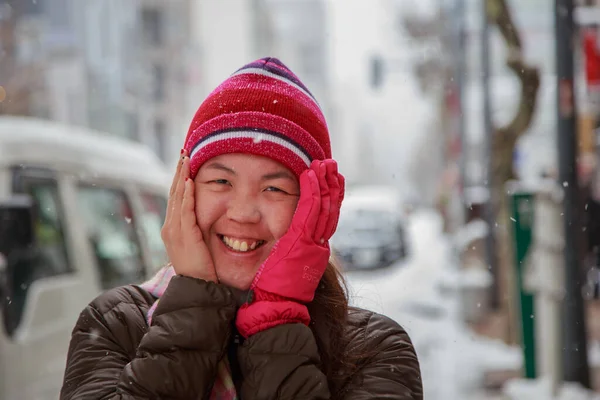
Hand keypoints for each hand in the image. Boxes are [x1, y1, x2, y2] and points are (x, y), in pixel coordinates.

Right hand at [161, 150, 216, 281]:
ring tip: (185, 159)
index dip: (178, 177)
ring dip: (181, 176)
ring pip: (176, 198)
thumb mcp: (196, 243)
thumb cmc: (200, 267)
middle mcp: (169, 227)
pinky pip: (184, 211)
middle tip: (183, 152)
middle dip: (178, 171)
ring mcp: (174, 231)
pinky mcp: (185, 235)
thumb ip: (196, 228)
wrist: (196, 287)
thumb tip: (203, 216)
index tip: (184, 161)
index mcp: (172, 228)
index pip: (175, 197)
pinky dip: (186, 195)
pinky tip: (188, 181)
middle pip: (173, 192)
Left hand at [236, 159, 344, 336]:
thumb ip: (288, 252)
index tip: (330, 180)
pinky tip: (310, 174)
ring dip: (324, 182)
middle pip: (330, 208)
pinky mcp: (301, 239)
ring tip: (325, 165)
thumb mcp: (286, 267)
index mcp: (314, 249)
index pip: (326, 218)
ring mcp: (311, 241)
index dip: (330, 197)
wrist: (274, 307)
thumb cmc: (272, 292)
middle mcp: (318, 244)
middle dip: (332, 185)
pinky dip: (311, 190)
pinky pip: (309, 209)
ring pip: (323, 205)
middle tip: (331, 165)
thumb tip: (280, 243)